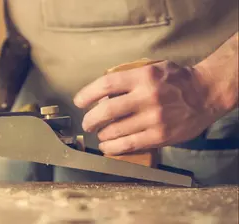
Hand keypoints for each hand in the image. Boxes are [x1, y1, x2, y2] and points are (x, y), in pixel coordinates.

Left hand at [74, 61, 219, 154]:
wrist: (206, 93)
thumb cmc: (177, 80)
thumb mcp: (152, 69)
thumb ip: (129, 78)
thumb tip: (103, 91)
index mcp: (143, 77)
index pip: (106, 85)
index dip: (87, 94)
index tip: (79, 102)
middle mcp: (147, 97)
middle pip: (106, 110)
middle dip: (90, 119)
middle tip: (86, 123)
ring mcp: (154, 118)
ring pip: (116, 130)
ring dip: (101, 135)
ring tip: (98, 135)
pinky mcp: (160, 135)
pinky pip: (130, 144)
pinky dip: (113, 147)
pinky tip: (107, 147)